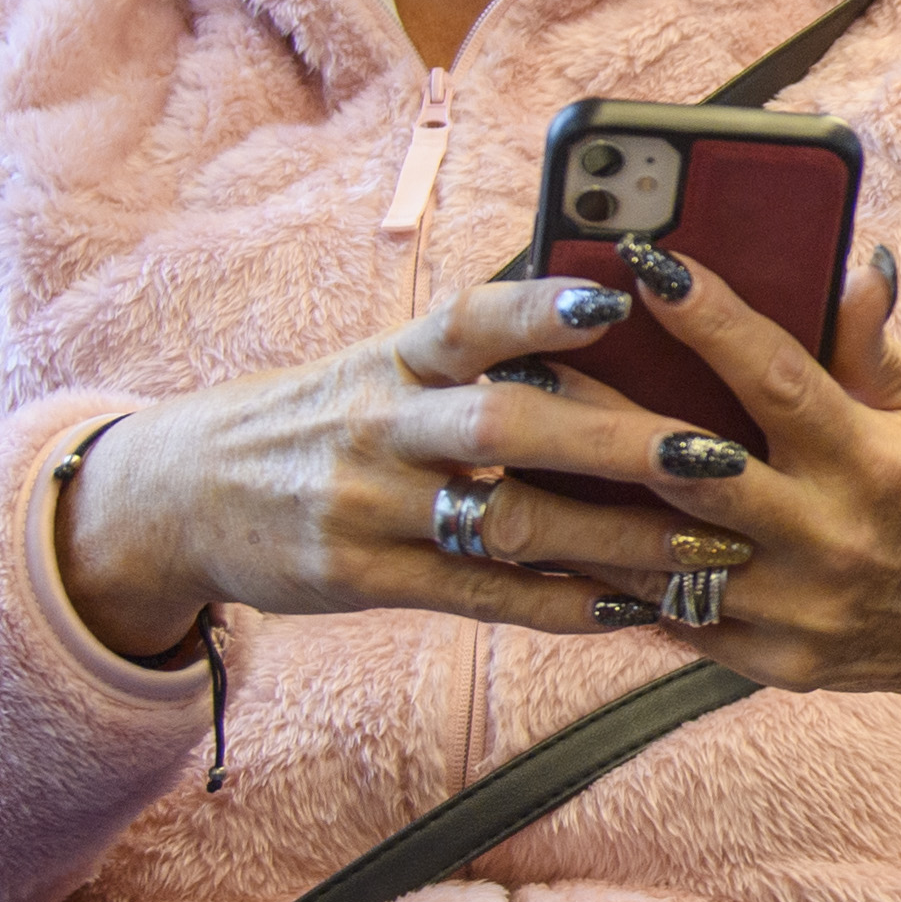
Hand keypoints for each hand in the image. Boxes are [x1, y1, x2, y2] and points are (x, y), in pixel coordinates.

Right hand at [55, 277, 716, 659]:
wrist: (183, 495)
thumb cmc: (318, 416)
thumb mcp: (378, 364)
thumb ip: (475, 347)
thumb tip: (602, 295)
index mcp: (394, 357)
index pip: (470, 320)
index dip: (541, 307)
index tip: (619, 297)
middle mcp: (380, 423)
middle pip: (505, 423)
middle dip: (617, 441)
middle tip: (717, 455)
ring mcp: (368, 505)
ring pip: (504, 520)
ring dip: (613, 538)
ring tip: (707, 549)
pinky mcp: (363, 577)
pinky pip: (476, 594)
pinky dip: (556, 602)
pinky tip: (627, 607)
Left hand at [564, 241, 900, 743]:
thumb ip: (873, 344)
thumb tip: (847, 262)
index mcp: (870, 458)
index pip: (776, 376)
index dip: (709, 318)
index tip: (644, 263)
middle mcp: (829, 534)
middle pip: (688, 468)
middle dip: (597, 418)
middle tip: (519, 372)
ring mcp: (797, 607)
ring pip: (658, 558)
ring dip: (569, 518)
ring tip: (492, 476)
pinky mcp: (775, 664)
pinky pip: (673, 622)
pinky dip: (606, 587)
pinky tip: (544, 553)